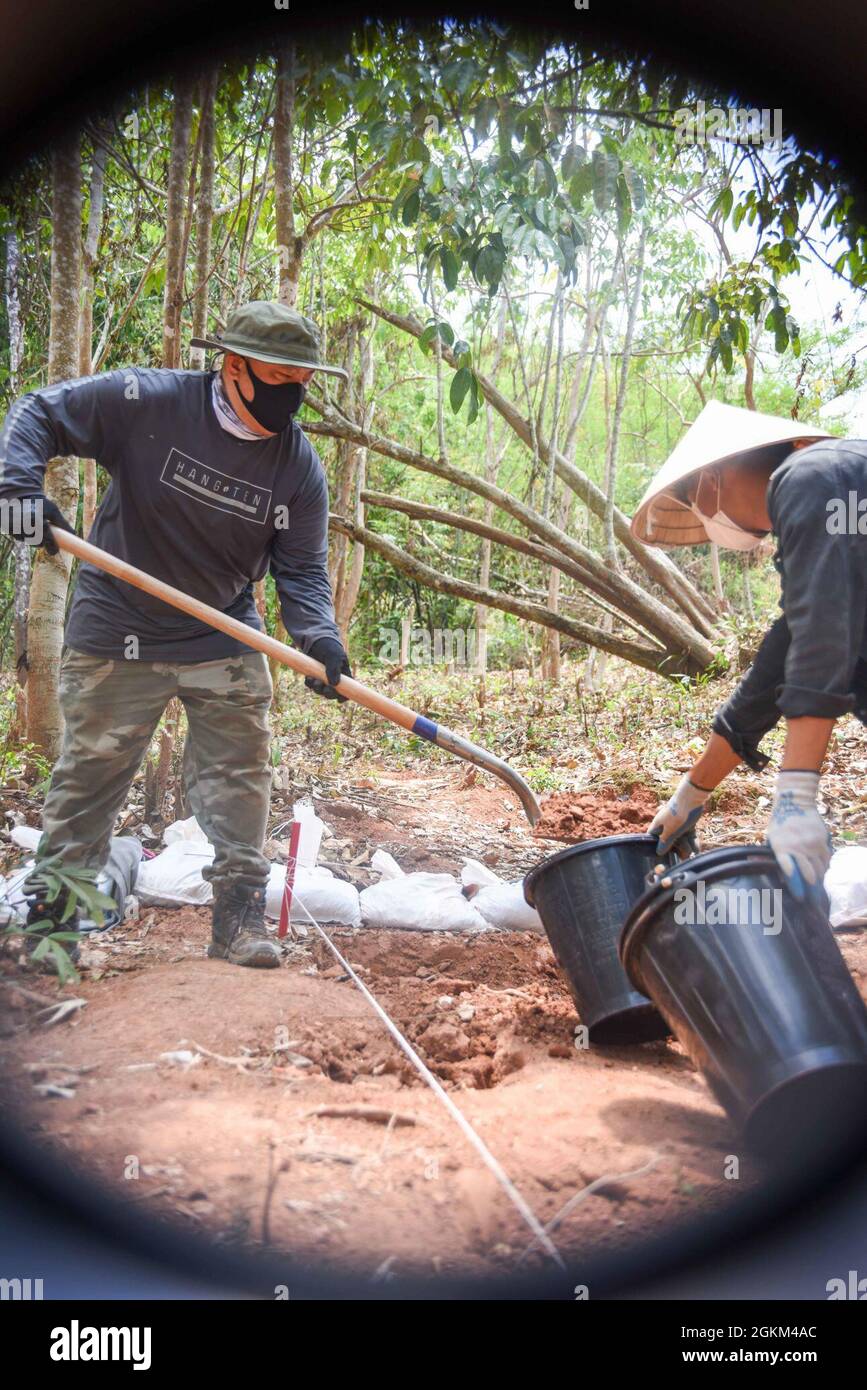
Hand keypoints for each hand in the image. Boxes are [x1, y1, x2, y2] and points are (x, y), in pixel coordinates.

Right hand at [0, 494, 74, 554]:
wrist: (19, 495)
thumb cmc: (39, 502)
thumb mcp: (53, 510)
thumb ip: (63, 523)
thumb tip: (74, 534)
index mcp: (37, 519)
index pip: (46, 539)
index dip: (52, 547)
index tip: (55, 551)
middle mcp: (25, 524)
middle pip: (37, 543)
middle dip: (43, 542)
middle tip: (46, 537)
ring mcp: (15, 527)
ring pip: (28, 541)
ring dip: (33, 539)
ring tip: (35, 527)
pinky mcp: (9, 528)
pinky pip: (20, 538)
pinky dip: (24, 535)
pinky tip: (26, 526)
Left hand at [305, 637, 350, 701]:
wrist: (315, 639)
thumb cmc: (329, 646)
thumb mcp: (334, 655)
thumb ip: (334, 669)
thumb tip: (334, 685)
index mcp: (344, 675)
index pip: (348, 690)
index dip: (344, 697)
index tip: (340, 698)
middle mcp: (334, 678)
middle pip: (333, 694)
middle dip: (328, 693)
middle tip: (324, 688)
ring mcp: (323, 678)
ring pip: (320, 691)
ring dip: (317, 688)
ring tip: (314, 680)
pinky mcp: (313, 676)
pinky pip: (311, 685)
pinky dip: (309, 683)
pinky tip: (308, 677)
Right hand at [649, 773, 710, 854]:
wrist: (693, 797)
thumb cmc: (678, 814)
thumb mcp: (671, 831)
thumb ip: (665, 843)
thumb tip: (658, 853)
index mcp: (658, 826)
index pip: (653, 840)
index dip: (657, 848)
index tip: (663, 858)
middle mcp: (666, 826)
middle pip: (669, 843)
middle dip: (676, 850)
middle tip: (683, 856)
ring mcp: (677, 825)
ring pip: (681, 840)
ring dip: (686, 847)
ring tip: (692, 852)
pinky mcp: (687, 824)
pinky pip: (689, 836)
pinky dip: (693, 842)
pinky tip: (697, 850)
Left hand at [765, 770, 831, 900]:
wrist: (795, 802)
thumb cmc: (780, 823)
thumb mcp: (770, 838)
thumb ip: (768, 855)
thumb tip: (763, 870)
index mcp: (781, 847)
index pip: (789, 871)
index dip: (795, 887)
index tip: (799, 898)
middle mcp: (798, 847)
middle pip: (809, 874)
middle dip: (811, 889)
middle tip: (811, 901)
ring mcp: (812, 844)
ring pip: (820, 869)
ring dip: (818, 879)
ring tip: (815, 888)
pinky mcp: (823, 840)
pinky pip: (827, 859)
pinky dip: (824, 867)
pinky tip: (820, 871)